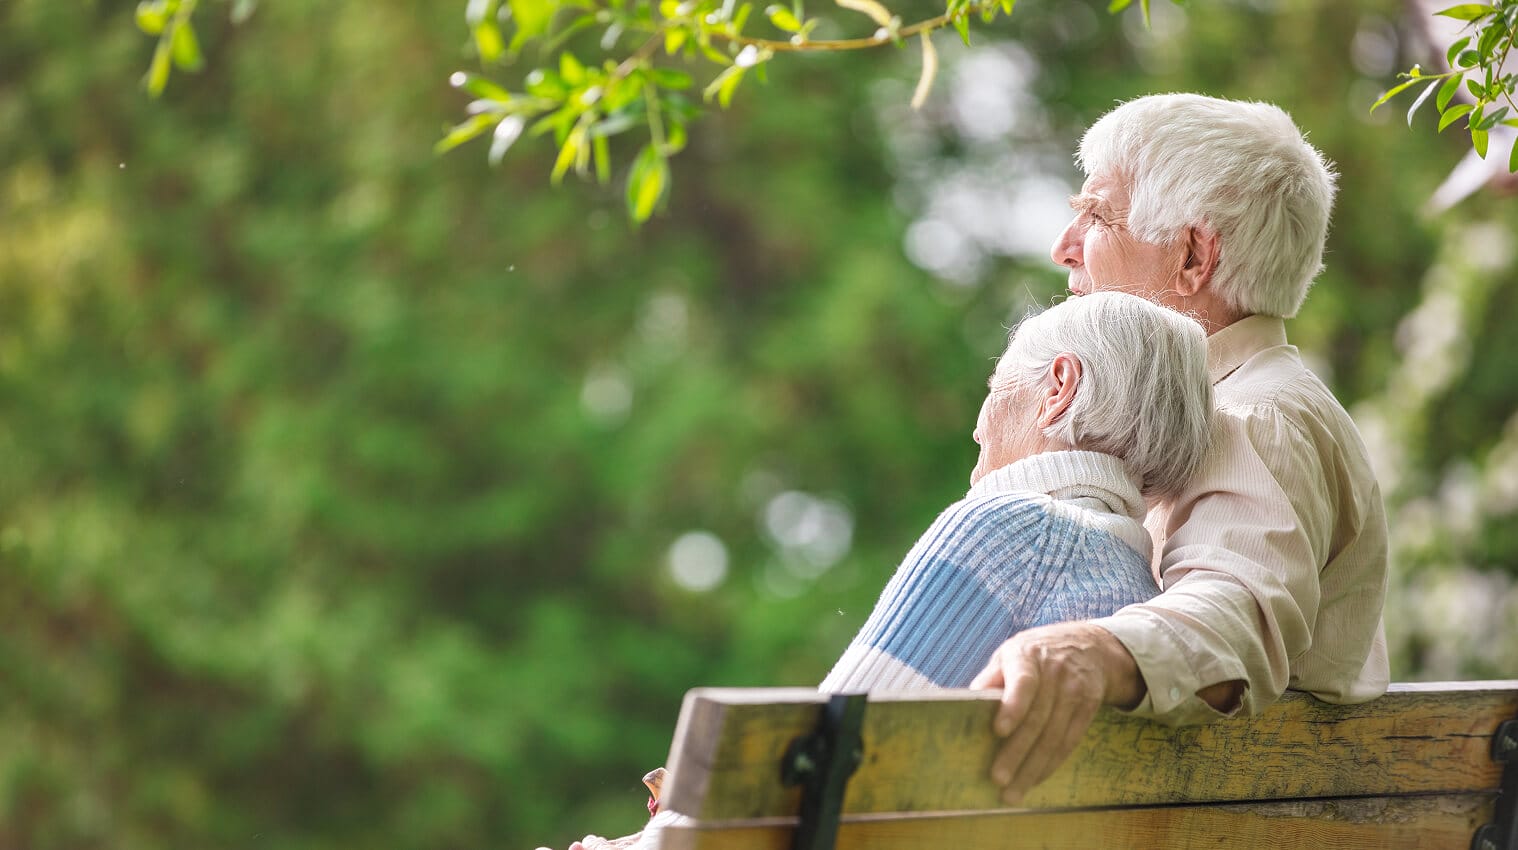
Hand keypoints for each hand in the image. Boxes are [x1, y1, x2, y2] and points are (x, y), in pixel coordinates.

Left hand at [968, 621, 1142, 804]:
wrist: (1088, 646)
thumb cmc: (1034, 654)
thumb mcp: (1010, 653)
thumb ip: (990, 678)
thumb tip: (967, 702)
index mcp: (1028, 655)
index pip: (1024, 682)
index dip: (1013, 706)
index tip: (998, 731)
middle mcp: (1055, 672)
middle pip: (1037, 718)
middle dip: (1017, 752)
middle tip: (998, 778)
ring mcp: (1075, 690)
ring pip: (1054, 736)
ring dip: (1033, 768)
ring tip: (1013, 792)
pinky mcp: (1089, 707)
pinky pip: (1069, 741)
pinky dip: (1051, 764)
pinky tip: (1035, 780)